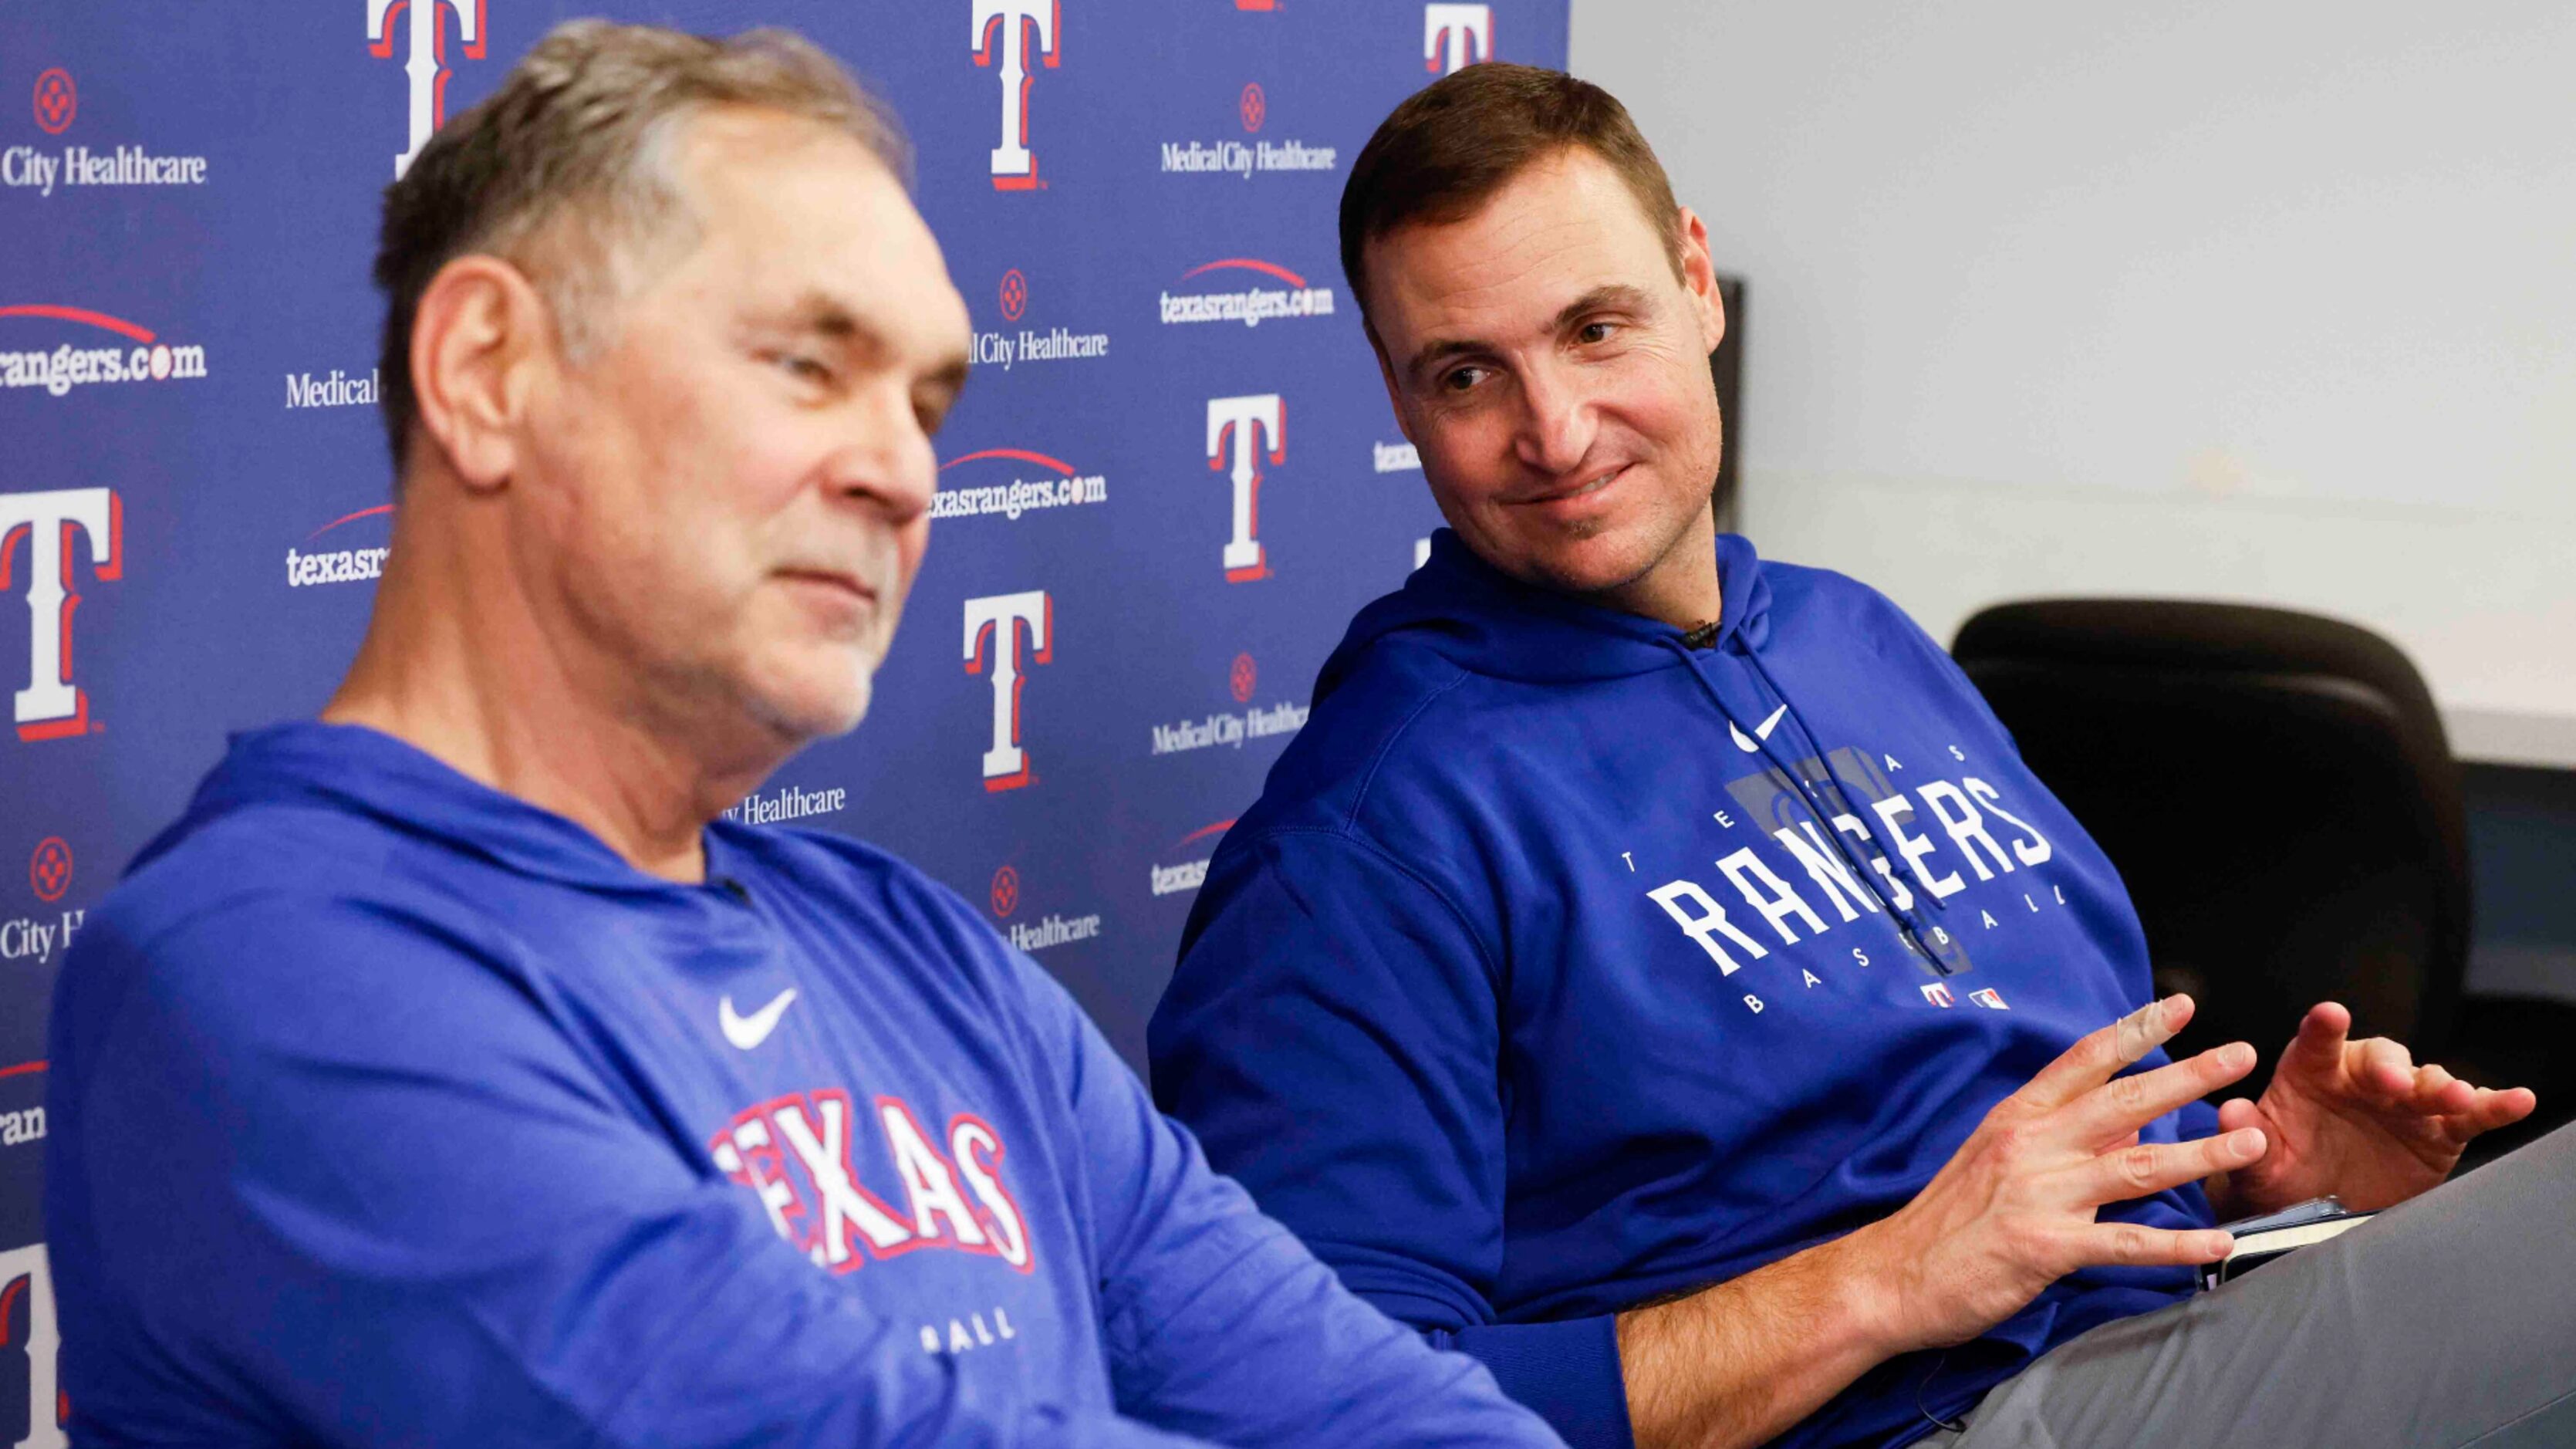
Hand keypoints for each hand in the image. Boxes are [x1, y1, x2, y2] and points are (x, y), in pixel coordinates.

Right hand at [1852, 995, 2258, 1353]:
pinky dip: (2175, 1246)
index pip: (2085, 1060)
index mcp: (2019, 1117)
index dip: (2136, 1030)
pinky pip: (2123, 1243)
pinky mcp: (2045, 1246)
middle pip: (2124, 1102)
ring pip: (2136, 1166)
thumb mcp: (1996, 1156)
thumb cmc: (1946, 1218)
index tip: (2179, 1007)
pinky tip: (2216, 1244)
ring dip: (2201, 1154)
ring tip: (2252, 1142)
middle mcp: (2032, 1145)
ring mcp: (2040, 1194)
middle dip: (2188, 1075)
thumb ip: (2060, 1136)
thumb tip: (2127, 1123)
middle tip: (2240, 1054)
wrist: (1893, 1275)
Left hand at [2209, 1001, 2537, 1215]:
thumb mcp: (2257, 1161)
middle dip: (2389, 1068)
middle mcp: (2360, 1078)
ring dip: (2442, 1086)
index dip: (2323, 1029)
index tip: (2330, 1014)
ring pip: (2427, 1082)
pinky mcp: (2439, 1130)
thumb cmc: (2280, 1171)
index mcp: (2310, 1073)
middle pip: (2380, 1059)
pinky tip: (2519, 1100)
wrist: (2313, 1207)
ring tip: (2455, 1097)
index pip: (2316, 1043)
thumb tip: (2230, 1114)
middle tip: (2393, 1083)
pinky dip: (2495, 1106)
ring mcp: (2404, 1101)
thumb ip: (2246, 1135)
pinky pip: (2470, 1115)